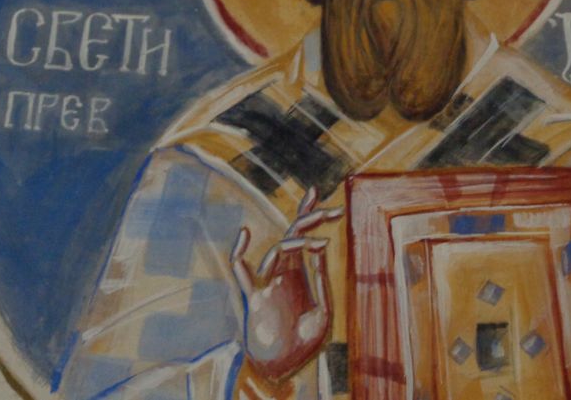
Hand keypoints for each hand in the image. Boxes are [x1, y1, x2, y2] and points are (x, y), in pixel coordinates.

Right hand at [231, 187, 342, 381]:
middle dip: (309, 216)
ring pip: (278, 249)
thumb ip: (321, 279)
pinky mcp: (253, 297)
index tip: (330, 203)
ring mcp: (268, 282)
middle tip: (329, 206)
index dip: (312, 215)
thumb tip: (320, 245)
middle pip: (293, 233)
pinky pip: (241, 270)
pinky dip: (240, 251)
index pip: (306, 236)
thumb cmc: (306, 344)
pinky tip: (246, 234)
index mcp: (301, 273)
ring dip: (297, 240)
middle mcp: (284, 272)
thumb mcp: (324, 311)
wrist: (284, 367)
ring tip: (318, 241)